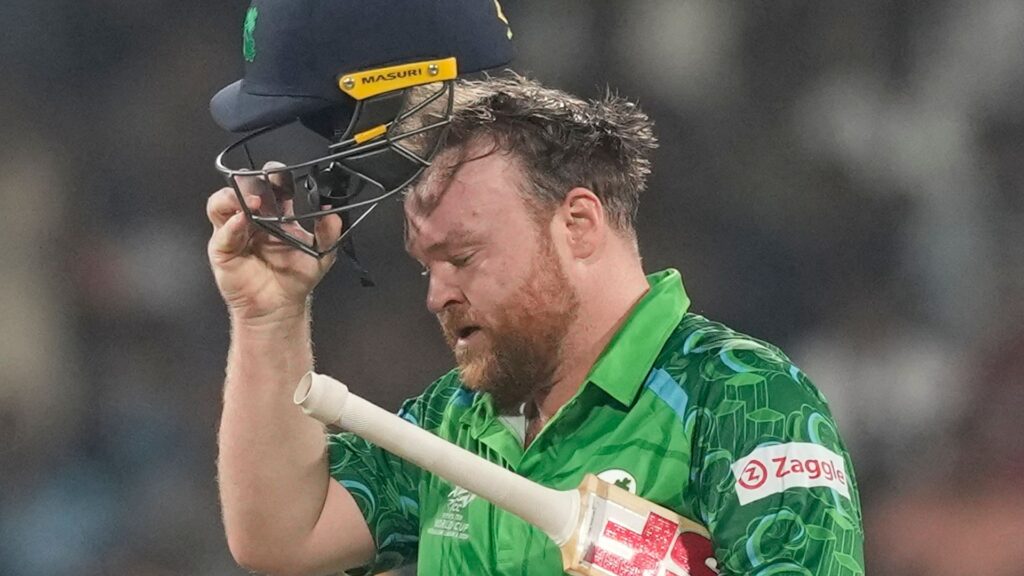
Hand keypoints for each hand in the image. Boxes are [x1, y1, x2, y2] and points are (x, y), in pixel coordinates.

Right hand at [207, 162, 342, 323]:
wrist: (279, 306)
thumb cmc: (296, 278)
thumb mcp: (321, 254)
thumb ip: (328, 233)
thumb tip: (332, 213)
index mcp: (275, 214)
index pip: (270, 186)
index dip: (274, 176)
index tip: (281, 173)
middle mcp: (252, 218)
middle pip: (243, 189)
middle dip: (251, 181)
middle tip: (264, 183)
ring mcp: (234, 231)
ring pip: (222, 203)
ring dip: (235, 197)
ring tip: (253, 202)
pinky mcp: (222, 249)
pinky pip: (222, 231)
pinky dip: (231, 225)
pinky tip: (243, 222)